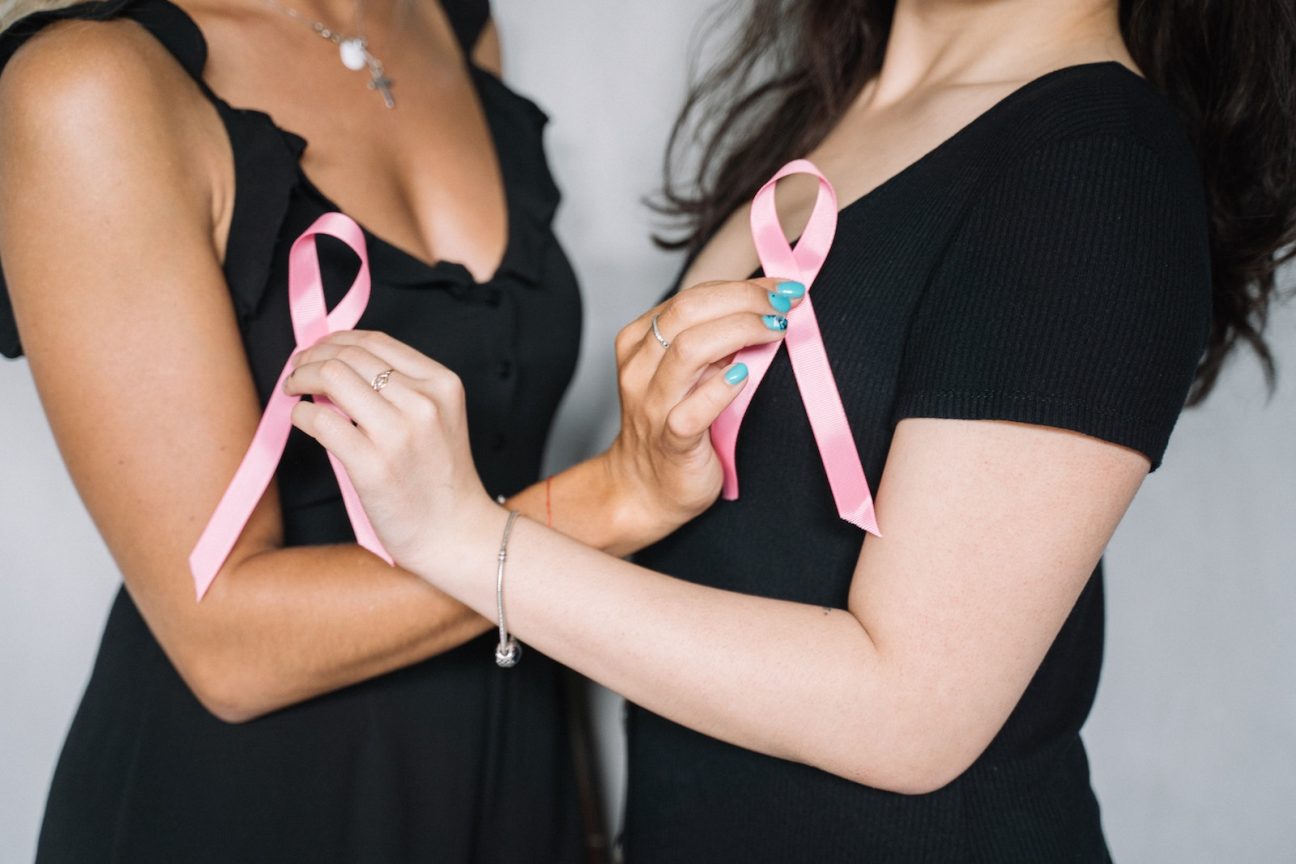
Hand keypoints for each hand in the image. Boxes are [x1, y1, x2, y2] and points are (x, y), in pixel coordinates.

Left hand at [283, 331, 498, 569]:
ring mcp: (398, 433)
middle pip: (350, 356)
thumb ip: (402, 388)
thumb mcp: (439, 418)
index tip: (318, 350)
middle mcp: (423, 402)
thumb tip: (337, 364)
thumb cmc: (441, 479)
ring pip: (332, 377)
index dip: (337, 340)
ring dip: (301, 378)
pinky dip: (301, 415)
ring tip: (293, 390)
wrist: (455, 533)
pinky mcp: (371, 465)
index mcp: (442, 384)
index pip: (377, 342)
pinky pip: (320, 421)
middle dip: (312, 357)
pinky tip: (302, 420)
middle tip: (297, 370)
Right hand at [602, 277, 804, 544]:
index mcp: (640, 342)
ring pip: (689, 350)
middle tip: (785, 305)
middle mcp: (641, 369)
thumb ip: (714, 339)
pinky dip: (721, 389)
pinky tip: (745, 376)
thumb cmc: (672, 424)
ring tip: (776, 330)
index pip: (692, 296)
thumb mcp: (687, 372)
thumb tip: (768, 304)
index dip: (742, 286)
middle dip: (744, 300)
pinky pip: (692, 411)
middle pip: (688, 311)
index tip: (782, 287)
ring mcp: (652, 406)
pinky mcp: (671, 442)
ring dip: (740, 331)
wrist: (646, 488)